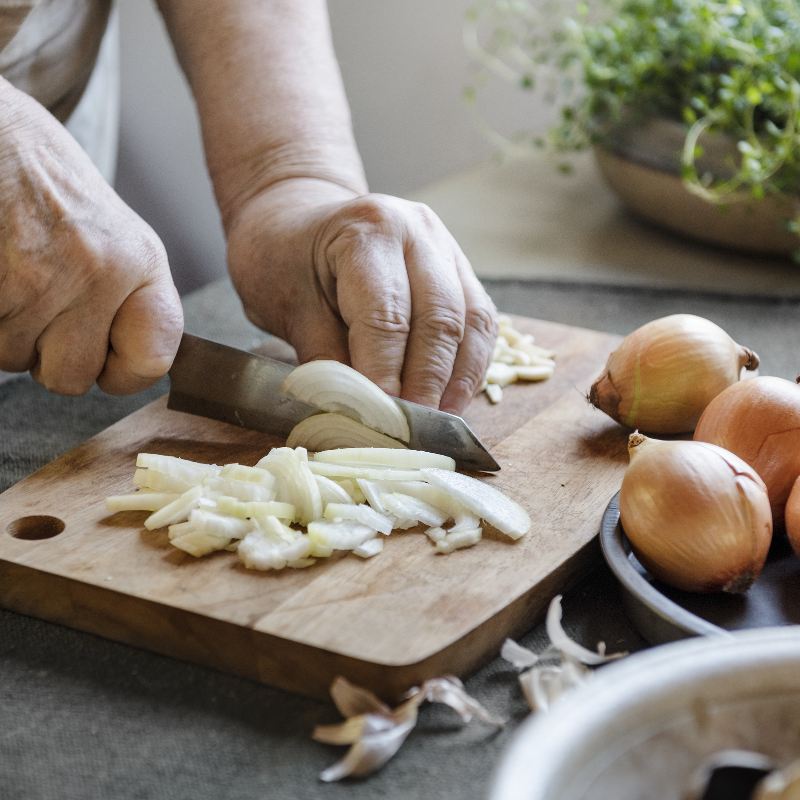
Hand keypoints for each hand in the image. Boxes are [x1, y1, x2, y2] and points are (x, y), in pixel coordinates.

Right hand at [0, 79, 182, 394]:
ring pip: (12, 359)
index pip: (152, 362)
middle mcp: (98, 273)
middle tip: (35, 297)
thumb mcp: (111, 233)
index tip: (104, 355)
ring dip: (3, 328)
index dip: (121, 371)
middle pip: (71, 377)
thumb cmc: (46, 182)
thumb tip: (134, 364)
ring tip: (6, 269)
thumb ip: (126, 299)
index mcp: (140, 263)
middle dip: (45, 351)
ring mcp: (37, 278)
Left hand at [226, 180, 497, 413]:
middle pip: (440, 319)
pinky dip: (470, 365)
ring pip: (471, 322)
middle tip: (411, 431)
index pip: (386, 317)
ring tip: (437, 423)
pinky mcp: (460, 269)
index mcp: (368, 232)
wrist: (296, 218)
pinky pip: (479, 322)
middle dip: (427, 384)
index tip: (380, 423)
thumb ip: (325, 359)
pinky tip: (453, 397)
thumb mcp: (287, 307)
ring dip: (457, 379)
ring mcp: (446, 248)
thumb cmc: (283, 259)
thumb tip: (357, 416)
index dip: (386, 377)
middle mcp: (418, 232)